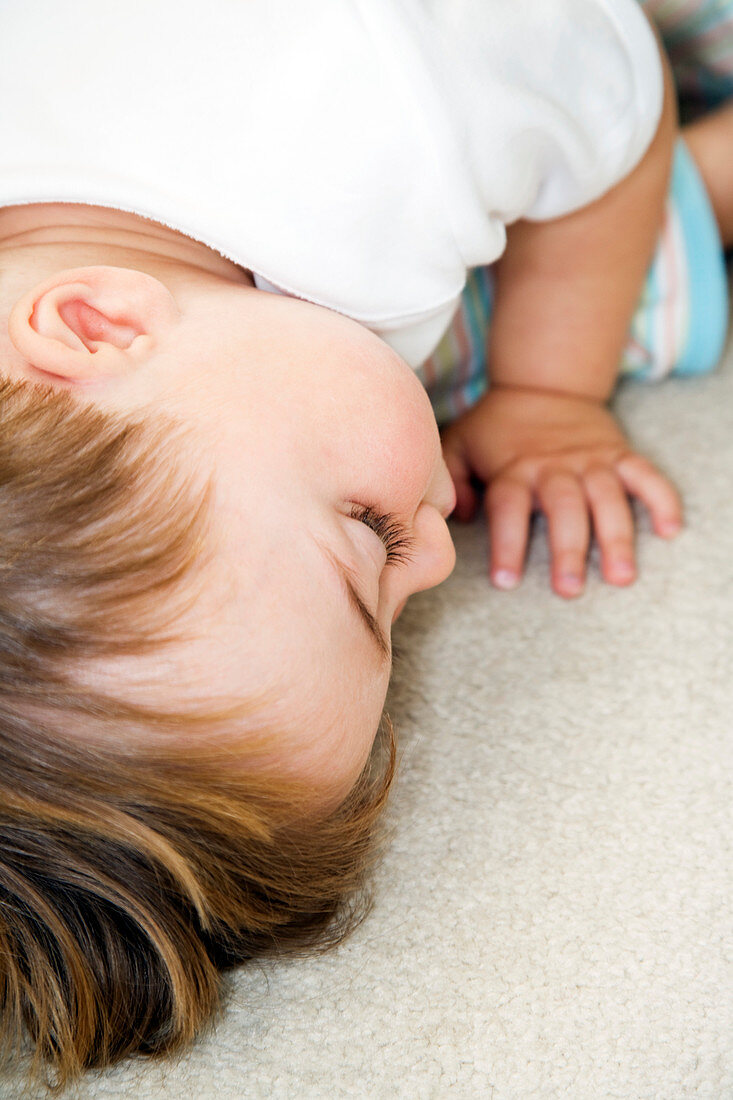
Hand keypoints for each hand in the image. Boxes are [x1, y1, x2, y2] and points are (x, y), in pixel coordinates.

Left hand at [440, 386, 681, 597]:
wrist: (542, 383)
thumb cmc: (496, 427)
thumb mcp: (459, 444)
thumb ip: (452, 481)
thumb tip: (457, 517)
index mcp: (514, 469)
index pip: (508, 508)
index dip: (507, 545)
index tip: (505, 582)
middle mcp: (554, 466)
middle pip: (564, 508)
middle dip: (568, 549)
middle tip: (570, 591)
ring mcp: (591, 460)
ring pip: (608, 498)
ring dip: (617, 537)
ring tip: (621, 577)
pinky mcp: (619, 454)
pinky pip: (645, 475)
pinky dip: (661, 499)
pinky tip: (670, 530)